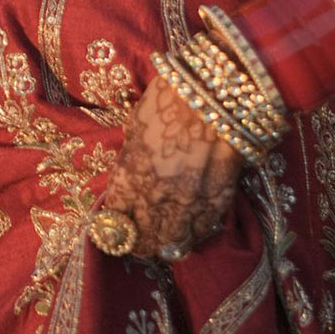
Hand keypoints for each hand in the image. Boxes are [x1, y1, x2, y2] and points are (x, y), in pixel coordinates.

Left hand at [100, 73, 243, 259]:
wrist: (215, 87)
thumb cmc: (169, 96)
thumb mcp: (135, 126)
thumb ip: (132, 158)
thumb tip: (131, 173)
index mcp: (130, 179)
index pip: (115, 223)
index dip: (114, 226)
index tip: (116, 224)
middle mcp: (157, 199)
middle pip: (143, 241)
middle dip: (138, 241)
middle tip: (138, 238)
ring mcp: (191, 204)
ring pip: (173, 245)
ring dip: (165, 244)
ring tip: (162, 240)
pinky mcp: (220, 201)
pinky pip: (202, 232)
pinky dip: (193, 234)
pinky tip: (188, 229)